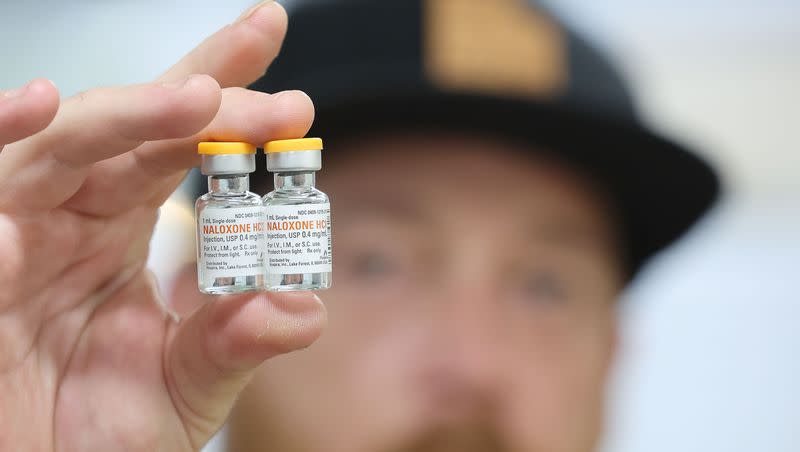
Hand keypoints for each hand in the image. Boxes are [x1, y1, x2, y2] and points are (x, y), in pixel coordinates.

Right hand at [0, 2, 325, 449]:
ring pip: (55, 147)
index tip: (293, 94)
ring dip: (120, 114)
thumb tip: (302, 307)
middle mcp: (71, 216)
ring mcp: (17, 235)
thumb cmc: (105, 434)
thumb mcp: (190, 386)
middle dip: (197, 93)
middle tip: (266, 79)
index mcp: (124, 226)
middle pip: (128, 127)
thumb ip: (237, 342)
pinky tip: (33, 128)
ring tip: (194, 98)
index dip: (228, 104)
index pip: (178, 145)